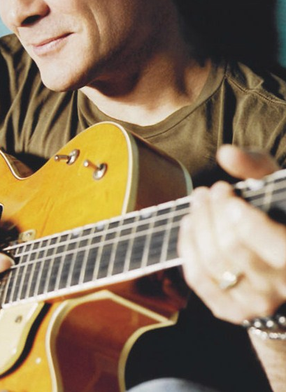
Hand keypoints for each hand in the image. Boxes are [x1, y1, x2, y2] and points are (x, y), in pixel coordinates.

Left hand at [178, 146, 285, 323]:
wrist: (284, 271)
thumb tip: (226, 153)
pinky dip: (187, 247)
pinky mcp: (230, 310)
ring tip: (198, 200)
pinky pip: (198, 279)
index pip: (273, 244)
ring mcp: (256, 304)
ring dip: (198, 225)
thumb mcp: (278, 190)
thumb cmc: (281, 219)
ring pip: (213, 263)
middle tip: (208, 190)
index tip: (224, 188)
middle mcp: (283, 287)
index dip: (239, 215)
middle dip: (212, 212)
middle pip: (232, 248)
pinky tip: (189, 223)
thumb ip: (257, 167)